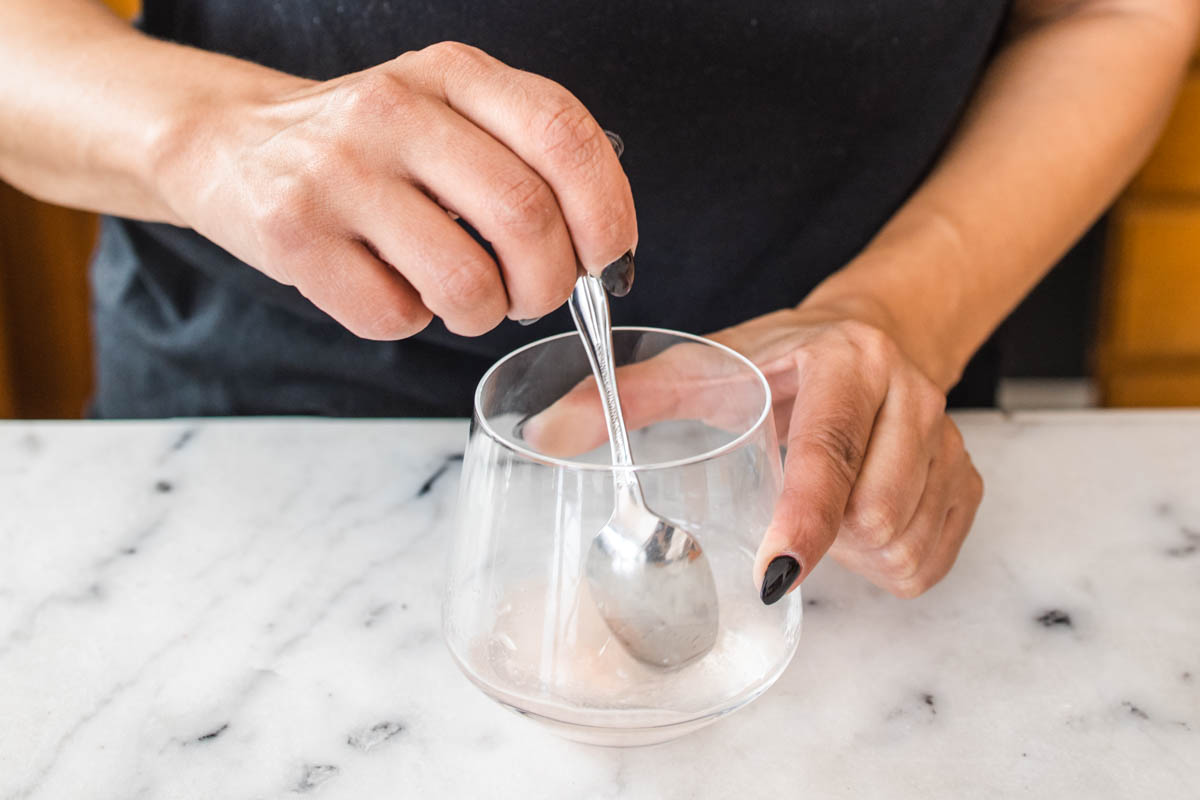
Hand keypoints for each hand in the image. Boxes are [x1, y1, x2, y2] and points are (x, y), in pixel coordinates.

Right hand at [154, 42, 636, 337]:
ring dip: (483, 314)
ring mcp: (340, 171)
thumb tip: (598, 247)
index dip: (607, 212)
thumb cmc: (366, 148)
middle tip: (532, 295)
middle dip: (549, 283)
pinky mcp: (296, 234)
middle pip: (525, 217)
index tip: (607, 256)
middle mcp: (396, 110)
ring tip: (464, 300)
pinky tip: (391, 288)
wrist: (232, 145)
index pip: (564, 136)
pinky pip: (396, 316)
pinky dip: (410, 322)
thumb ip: (522, 155)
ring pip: (467, 281)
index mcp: (453, 73)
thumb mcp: (447, 112)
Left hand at [523, 306, 982, 599]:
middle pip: (875, 514)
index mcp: (847, 361)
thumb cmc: (781, 362)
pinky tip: (858, 521)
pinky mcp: (969, 480)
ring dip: (854, 552)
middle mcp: (911, 395)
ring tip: (823, 503)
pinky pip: (930, 560)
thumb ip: (625, 398)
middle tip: (788, 500)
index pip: (830, 452)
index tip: (774, 573)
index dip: (805, 518)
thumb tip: (540, 433)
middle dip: (823, 533)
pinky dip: (888, 561)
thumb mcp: (705, 367)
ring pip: (904, 545)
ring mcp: (949, 440)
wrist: (875, 337)